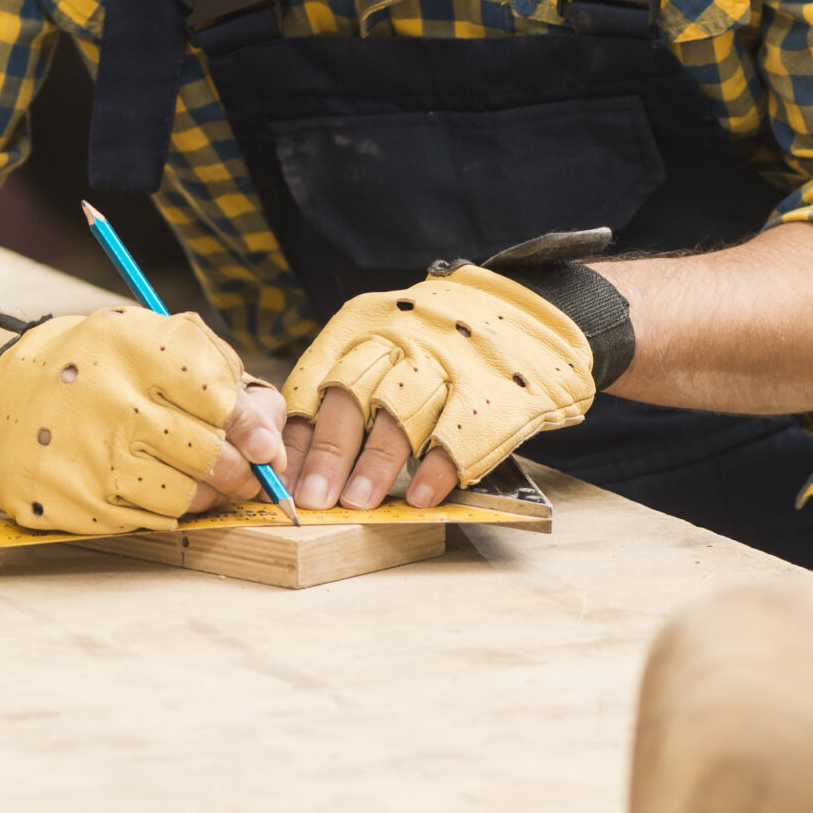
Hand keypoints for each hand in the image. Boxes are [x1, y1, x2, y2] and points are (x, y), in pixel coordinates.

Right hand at [0, 306, 286, 531]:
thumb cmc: (95, 365)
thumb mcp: (149, 340)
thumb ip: (216, 374)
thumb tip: (268, 441)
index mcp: (135, 352)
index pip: (222, 403)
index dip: (253, 432)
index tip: (264, 449)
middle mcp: (109, 404)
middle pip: (209, 458)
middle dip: (238, 473)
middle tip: (243, 475)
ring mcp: (85, 457)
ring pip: (182, 499)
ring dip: (203, 497)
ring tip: (196, 481)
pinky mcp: (67, 501)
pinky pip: (143, 522)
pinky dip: (161, 512)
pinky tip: (150, 490)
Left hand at [282, 265, 593, 512]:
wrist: (532, 308)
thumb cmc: (444, 341)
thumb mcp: (390, 341)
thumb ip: (351, 386)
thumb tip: (304, 461)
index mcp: (364, 324)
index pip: (315, 383)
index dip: (297, 436)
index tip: (281, 481)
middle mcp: (403, 337)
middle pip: (353, 396)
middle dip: (329, 451)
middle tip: (314, 498)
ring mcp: (450, 361)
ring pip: (401, 414)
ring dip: (377, 463)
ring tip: (358, 503)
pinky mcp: (494, 387)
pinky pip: (459, 431)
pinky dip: (437, 466)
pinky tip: (419, 496)